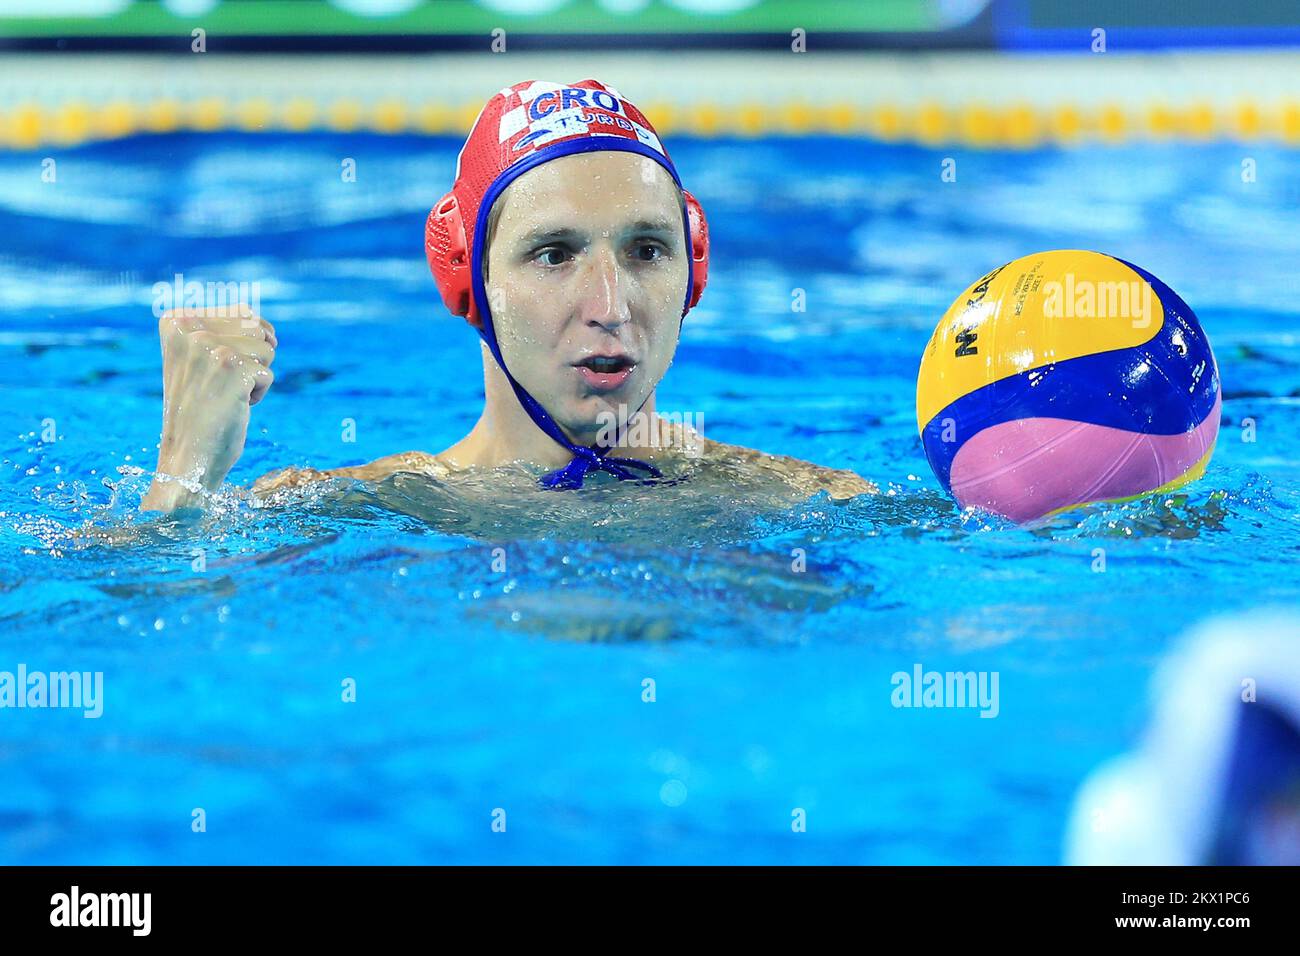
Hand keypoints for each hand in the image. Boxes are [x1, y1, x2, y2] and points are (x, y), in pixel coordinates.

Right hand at [141, 305, 275, 511]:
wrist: (187, 455)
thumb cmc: (199, 408)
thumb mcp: (199, 359)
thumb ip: (222, 332)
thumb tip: (267, 329)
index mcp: (176, 320)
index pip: (243, 312)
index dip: (244, 345)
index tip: (215, 369)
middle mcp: (189, 328)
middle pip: (258, 328)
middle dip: (252, 359)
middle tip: (221, 384)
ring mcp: (210, 348)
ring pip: (267, 349)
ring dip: (254, 376)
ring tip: (224, 394)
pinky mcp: (233, 369)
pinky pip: (268, 374)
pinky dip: (257, 394)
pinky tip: (231, 406)